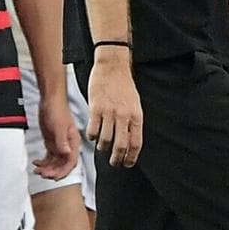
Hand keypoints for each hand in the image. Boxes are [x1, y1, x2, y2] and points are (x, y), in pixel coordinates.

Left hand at [33, 85, 80, 178]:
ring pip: (55, 163)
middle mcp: (68, 146)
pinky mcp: (52, 143)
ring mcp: (59, 145)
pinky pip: (49, 157)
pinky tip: (36, 163)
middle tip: (42, 174)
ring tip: (37, 170)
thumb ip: (62, 141)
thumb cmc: (57, 110)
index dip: (64, 172)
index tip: (55, 178)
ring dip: (47, 168)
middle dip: (53, 172)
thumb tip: (66, 153)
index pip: (71, 162)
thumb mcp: (59, 127)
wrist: (50, 101)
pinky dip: (43, 162)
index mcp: (73, 142)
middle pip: (62, 165)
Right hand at [86, 51, 143, 166]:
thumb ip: (132, 122)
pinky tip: (93, 135)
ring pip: (105, 140)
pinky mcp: (96, 108)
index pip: (136, 143)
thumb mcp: (135, 104)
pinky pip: (93, 130)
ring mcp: (109, 112)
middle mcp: (124, 116)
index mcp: (136, 116)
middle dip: (116, 159)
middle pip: (120, 146)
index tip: (127, 163)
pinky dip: (92, 137)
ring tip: (102, 147)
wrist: (112, 66)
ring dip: (103, 148)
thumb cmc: (124, 85)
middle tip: (114, 163)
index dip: (131, 157)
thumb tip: (130, 142)